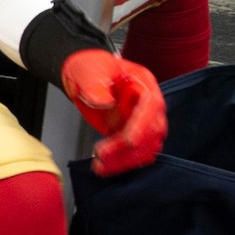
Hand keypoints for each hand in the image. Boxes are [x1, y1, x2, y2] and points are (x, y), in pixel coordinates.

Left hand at [62, 49, 166, 176]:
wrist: (82, 76)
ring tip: (101, 166)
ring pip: (146, 147)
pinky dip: (121, 162)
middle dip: (130, 148)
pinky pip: (134, 153)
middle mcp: (147, 104)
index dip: (142, 125)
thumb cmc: (90, 67)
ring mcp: (140, 120)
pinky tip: (104, 167)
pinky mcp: (130, 133)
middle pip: (152, 131)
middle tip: (103, 155)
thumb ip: (95, 85)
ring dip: (126, 160)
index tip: (128, 141)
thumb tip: (104, 101)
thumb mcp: (89, 70)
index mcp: (143, 83)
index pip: (151, 106)